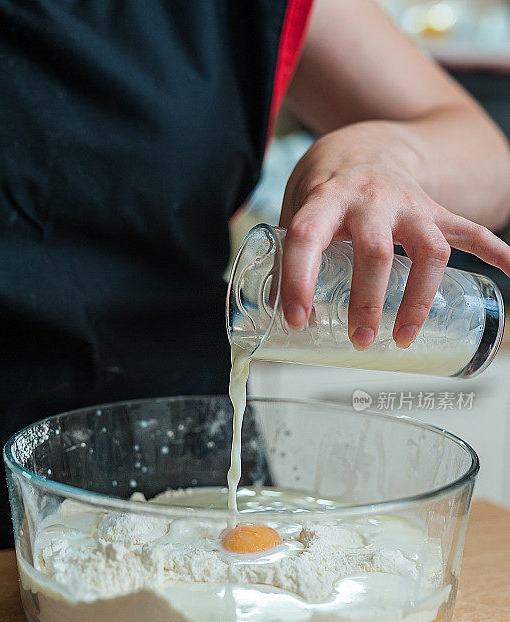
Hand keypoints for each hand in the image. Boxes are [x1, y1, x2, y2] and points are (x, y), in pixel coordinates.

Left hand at [280, 123, 509, 348]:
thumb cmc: (326, 188)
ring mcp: (410, 205)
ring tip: (404, 338)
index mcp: (326, 198)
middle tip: (360, 340)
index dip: (298, 279)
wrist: (367, 145)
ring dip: (420, 297)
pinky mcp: (436, 213)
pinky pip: (471, 233)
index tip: (295, 320)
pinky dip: (497, 253)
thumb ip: (286, 256)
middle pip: (374, 251)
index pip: (306, 237)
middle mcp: (371, 199)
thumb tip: (271, 312)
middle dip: (367, 300)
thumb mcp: (296, 210)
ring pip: (427, 250)